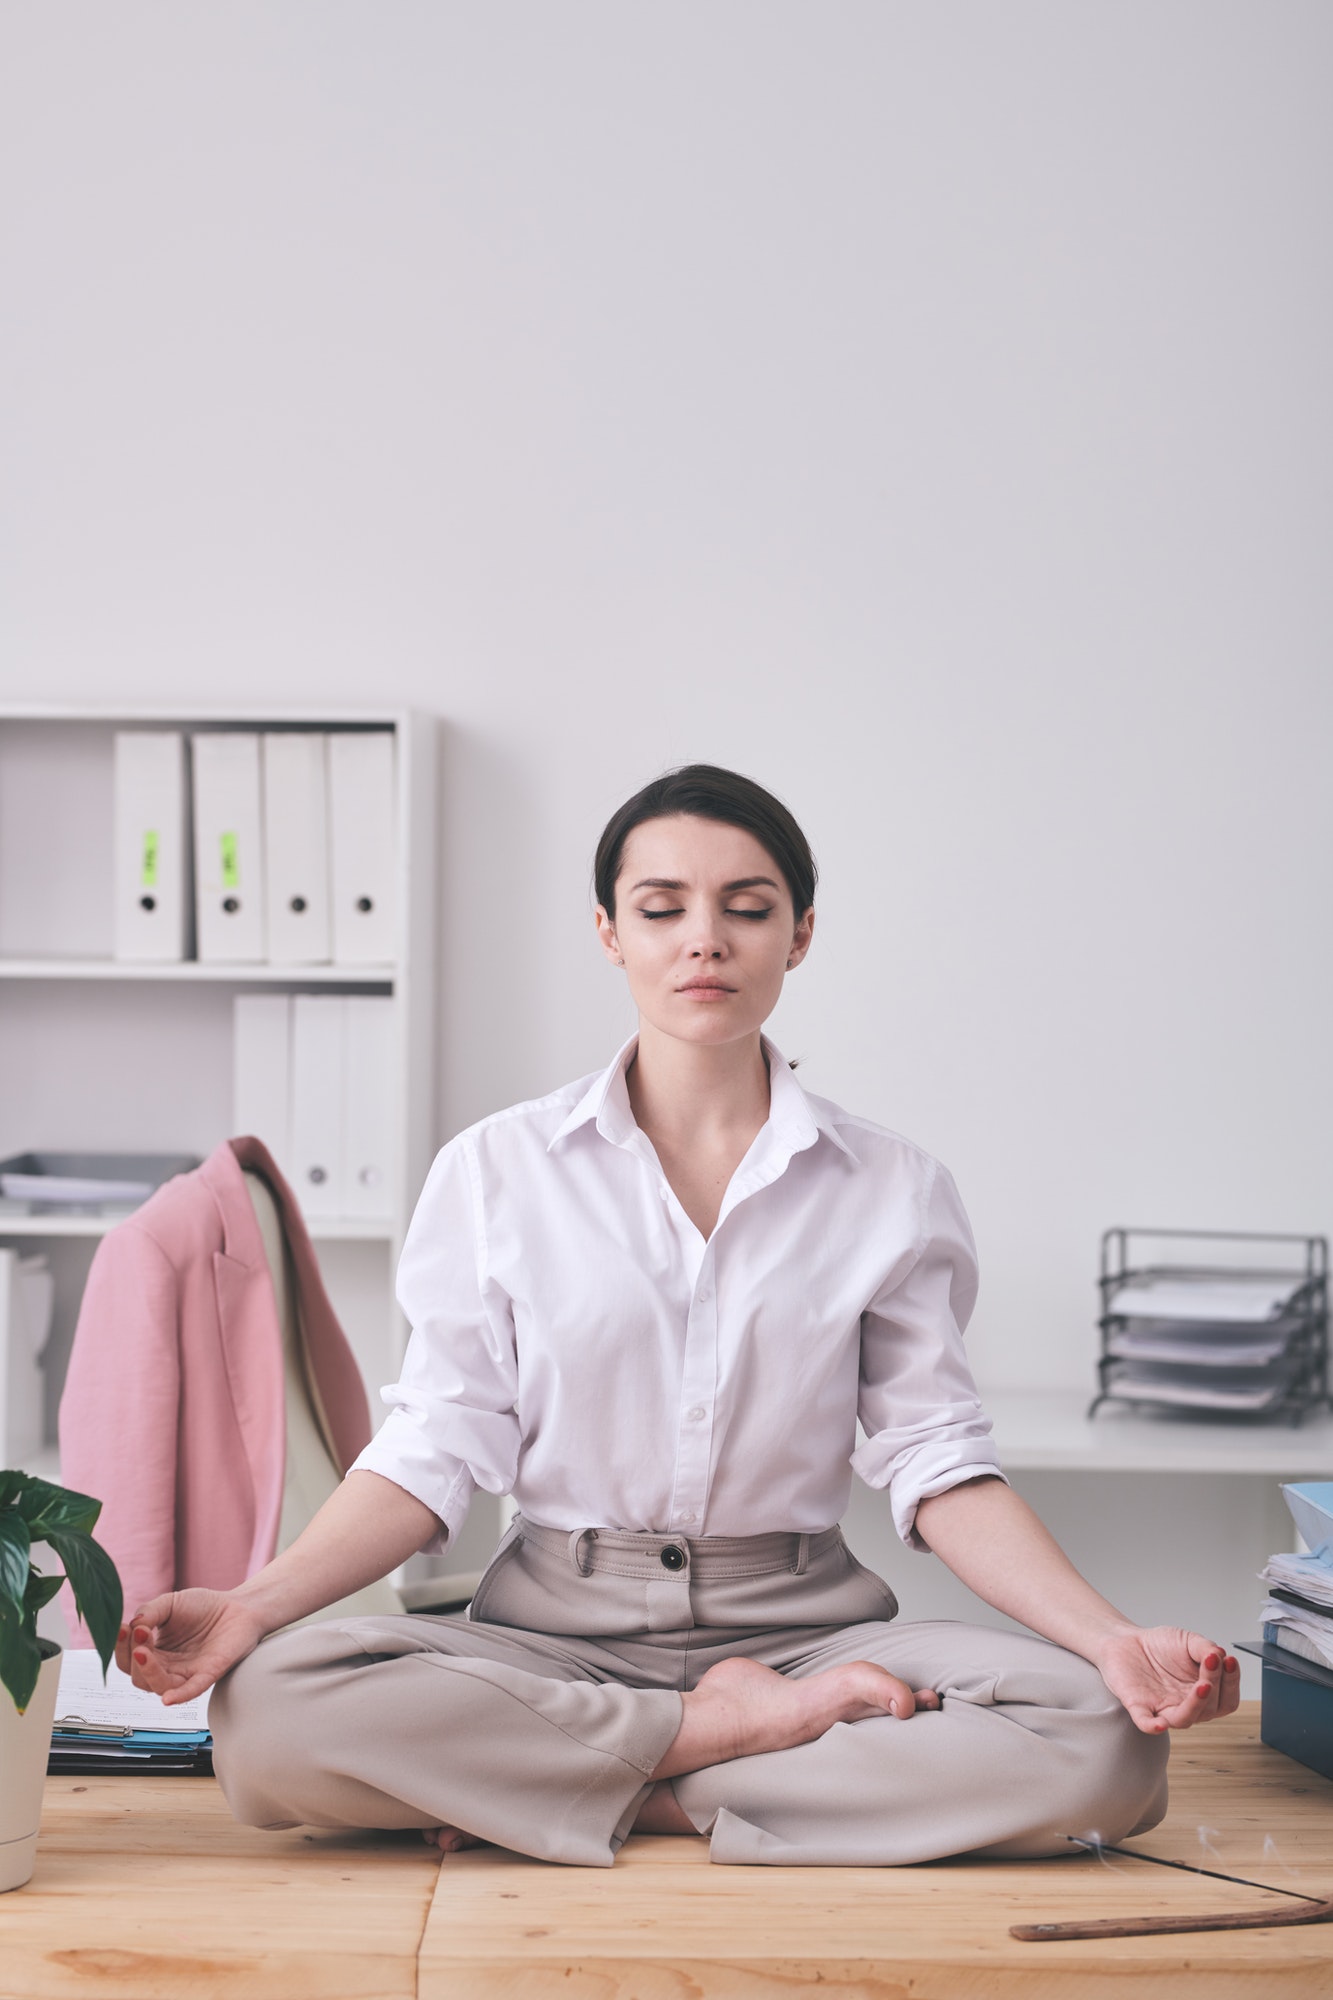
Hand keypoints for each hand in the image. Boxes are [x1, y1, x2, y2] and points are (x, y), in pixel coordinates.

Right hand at [113, 1588, 267, 1705]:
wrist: (239, 1606)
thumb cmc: (204, 1607)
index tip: (122, 1627)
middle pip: (138, 1676)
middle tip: (138, 1633)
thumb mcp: (170, 1603)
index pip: (128, 1659)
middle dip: (132, 1657)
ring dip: (148, 1672)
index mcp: (155, 1652)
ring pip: (159, 1686)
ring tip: (143, 1652)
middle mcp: (167, 1667)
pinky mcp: (207, 1674)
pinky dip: (179, 1696)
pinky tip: (167, 1698)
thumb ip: (149, 1612)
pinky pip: (191, 1691)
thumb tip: (132, 1626)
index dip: (121, 1647)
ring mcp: (186, 1673)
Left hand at [1094, 1624, 1240, 1733]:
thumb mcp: (1188, 1641)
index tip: (1230, 1661)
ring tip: (1204, 1685)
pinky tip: (1160, 1723)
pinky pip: (1146, 1723)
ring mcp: (1163, 1708)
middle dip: (1216, 1685)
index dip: (1232, 1683)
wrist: (1126, 1640)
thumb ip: (1206, 1648)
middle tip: (1212, 1661)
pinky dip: (1153, 1726)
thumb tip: (1222, 1656)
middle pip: (1210, 1709)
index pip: (1227, 1700)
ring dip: (1196, 1705)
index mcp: (1202, 1693)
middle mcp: (1186, 1705)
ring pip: (1184, 1719)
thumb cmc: (1160, 1646)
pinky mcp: (1139, 1707)